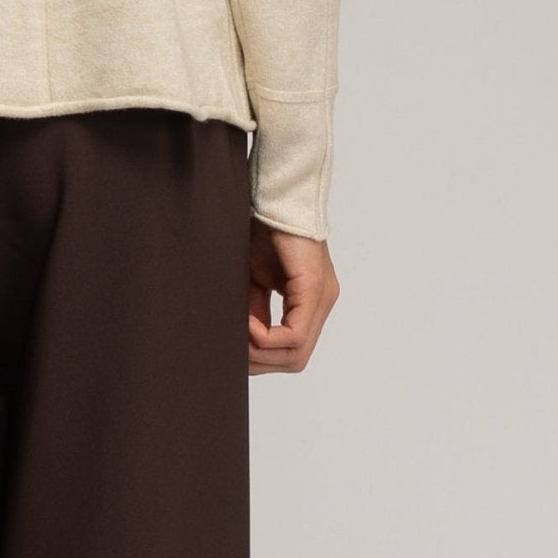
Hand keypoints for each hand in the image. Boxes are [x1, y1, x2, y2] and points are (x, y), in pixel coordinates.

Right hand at [247, 218, 337, 374]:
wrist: (275, 196)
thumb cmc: (264, 230)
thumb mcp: (255, 279)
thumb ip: (256, 309)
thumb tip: (246, 340)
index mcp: (310, 301)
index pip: (293, 350)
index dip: (262, 357)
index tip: (236, 346)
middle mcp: (322, 303)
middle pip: (296, 358)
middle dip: (261, 360)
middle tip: (234, 347)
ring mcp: (322, 297)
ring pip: (297, 352)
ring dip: (262, 351)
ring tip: (239, 333)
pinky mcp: (314, 289)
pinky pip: (296, 334)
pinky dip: (267, 337)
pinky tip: (248, 323)